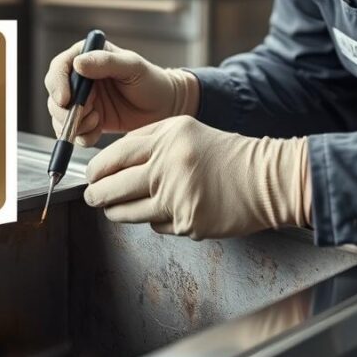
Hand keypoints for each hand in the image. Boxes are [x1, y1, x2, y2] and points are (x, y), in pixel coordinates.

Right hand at [44, 40, 199, 145]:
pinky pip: (72, 132)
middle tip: (85, 116)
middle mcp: (80, 78)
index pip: (60, 67)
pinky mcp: (87, 120)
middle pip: (55, 94)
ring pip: (60, 115)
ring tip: (97, 122)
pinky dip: (81, 136)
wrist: (165, 107)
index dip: (57, 84)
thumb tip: (78, 63)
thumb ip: (106, 63)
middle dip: (64, 110)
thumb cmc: (152, 81)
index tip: (66, 100)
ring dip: (74, 124)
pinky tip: (97, 131)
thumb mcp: (132, 67)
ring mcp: (82, 100)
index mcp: (88, 57)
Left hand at [82, 116, 311, 239]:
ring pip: (129, 211)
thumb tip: (111, 161)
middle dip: (96, 195)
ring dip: (116, 212)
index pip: (116, 155)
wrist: (267, 180)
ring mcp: (178, 196)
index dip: (96, 169)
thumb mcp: (186, 131)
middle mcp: (170, 165)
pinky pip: (156, 225)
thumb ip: (148, 141)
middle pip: (114, 186)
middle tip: (92, 196)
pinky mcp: (188, 222)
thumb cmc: (226, 155)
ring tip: (112, 209)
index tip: (89, 176)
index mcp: (168, 138)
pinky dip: (155, 221)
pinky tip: (166, 211)